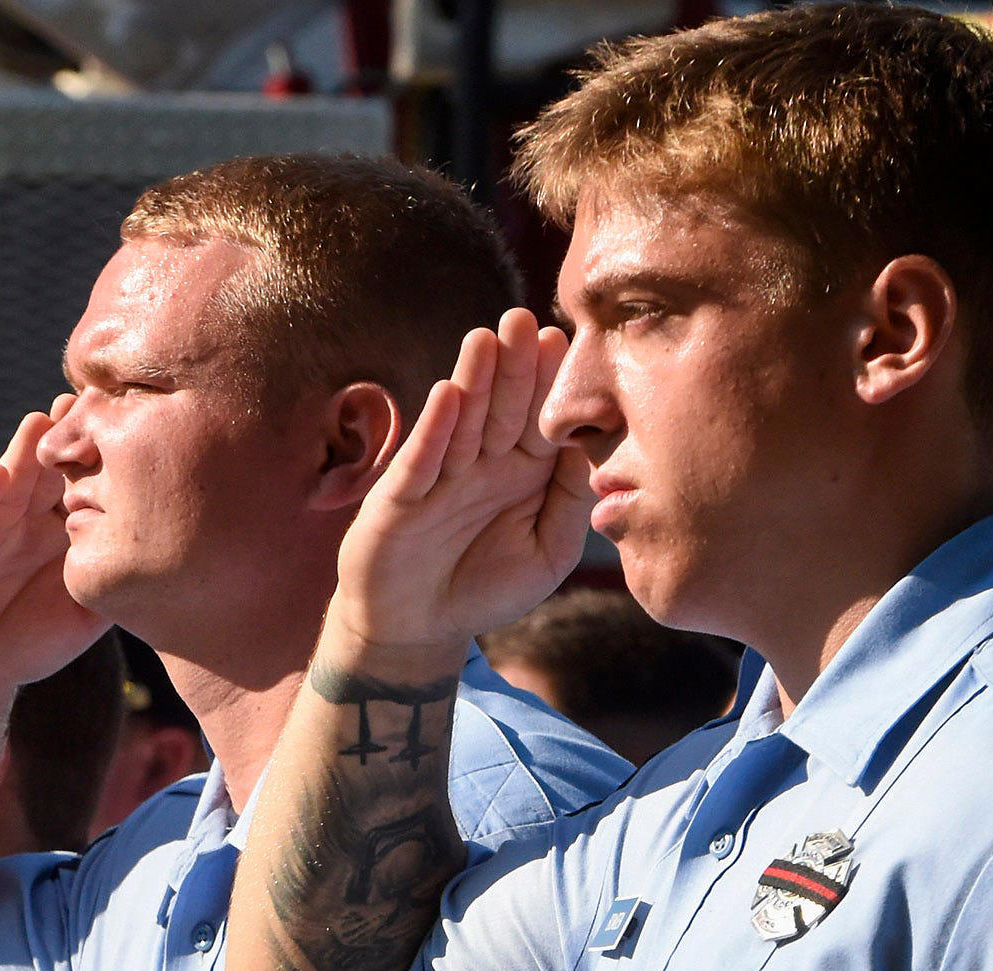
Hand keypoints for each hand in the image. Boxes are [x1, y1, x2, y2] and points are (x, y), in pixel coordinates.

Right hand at [0, 402, 109, 689]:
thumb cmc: (24, 643)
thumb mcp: (81, 618)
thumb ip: (116, 586)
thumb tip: (172, 564)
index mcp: (53, 530)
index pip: (81, 485)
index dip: (102, 461)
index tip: (132, 428)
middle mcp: (16, 520)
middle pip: (45, 472)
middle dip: (64, 437)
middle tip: (88, 401)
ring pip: (4, 486)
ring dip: (23, 452)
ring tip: (44, 420)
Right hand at [328, 310, 592, 653]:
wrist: (418, 628)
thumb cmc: (487, 589)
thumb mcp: (548, 555)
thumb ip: (571, 505)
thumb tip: (591, 451)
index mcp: (524, 473)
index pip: (541, 420)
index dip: (550, 385)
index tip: (564, 343)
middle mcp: (482, 464)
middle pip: (503, 408)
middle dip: (514, 366)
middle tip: (526, 320)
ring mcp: (440, 476)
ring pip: (462, 421)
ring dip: (473, 380)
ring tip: (486, 339)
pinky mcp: (402, 497)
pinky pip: (422, 460)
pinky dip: (435, 429)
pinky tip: (448, 396)